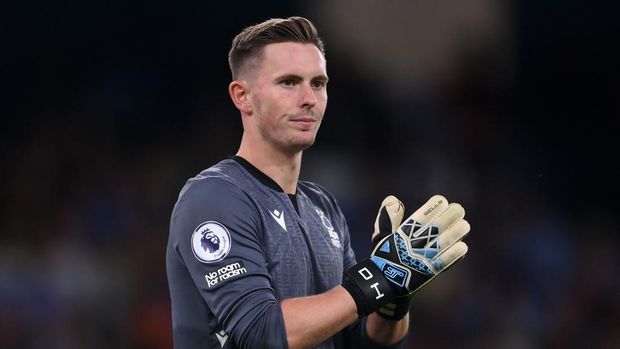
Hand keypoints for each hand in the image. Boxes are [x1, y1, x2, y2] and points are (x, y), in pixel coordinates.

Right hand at [342, 195, 469, 316]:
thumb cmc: (385, 258)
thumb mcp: (382, 236)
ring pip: (442, 243)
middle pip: (434, 228)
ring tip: (465, 225)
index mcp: (402, 234)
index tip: (442, 201)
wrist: (383, 284)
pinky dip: (453, 255)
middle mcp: (414, 245)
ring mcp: (422, 258)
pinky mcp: (429, 272)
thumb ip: (389, 217)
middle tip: (458, 209)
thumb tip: (393, 199)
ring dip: (455, 233)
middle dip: (448, 217)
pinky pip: (443, 262)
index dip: (432, 208)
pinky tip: (463, 247)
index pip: (420, 217)